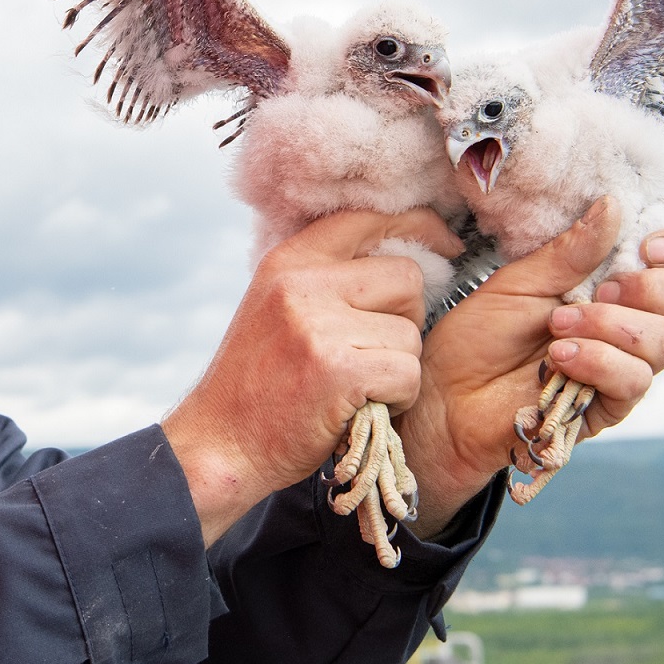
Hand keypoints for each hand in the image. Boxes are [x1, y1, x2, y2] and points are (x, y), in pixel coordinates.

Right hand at [164, 209, 461, 544]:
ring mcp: (319, 326)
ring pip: (411, 333)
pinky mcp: (339, 370)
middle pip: (406, 277)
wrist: (219, 444)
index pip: (368, 218)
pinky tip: (364, 408)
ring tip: (358, 387)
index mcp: (288, 261)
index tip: (444, 242)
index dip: (418, 226)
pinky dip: (398, 399)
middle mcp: (302, 284)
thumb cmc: (257, 384)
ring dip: (399, 368)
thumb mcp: (277, 308)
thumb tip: (404, 253)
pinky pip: (408, 373)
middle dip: (406, 317)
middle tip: (375, 352)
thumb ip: (326, 279)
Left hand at [397, 198, 663, 530]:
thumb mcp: (520, 282)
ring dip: (611, 325)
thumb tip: (614, 206)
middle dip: (657, 288)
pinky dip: (599, 361)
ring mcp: (622, 368)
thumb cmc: (478, 337)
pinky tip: (560, 358)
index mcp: (615, 287)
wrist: (443, 395)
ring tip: (558, 325)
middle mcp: (630, 327)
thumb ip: (570, 251)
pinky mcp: (606, 408)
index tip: (649, 246)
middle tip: (604, 287)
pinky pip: (633, 382)